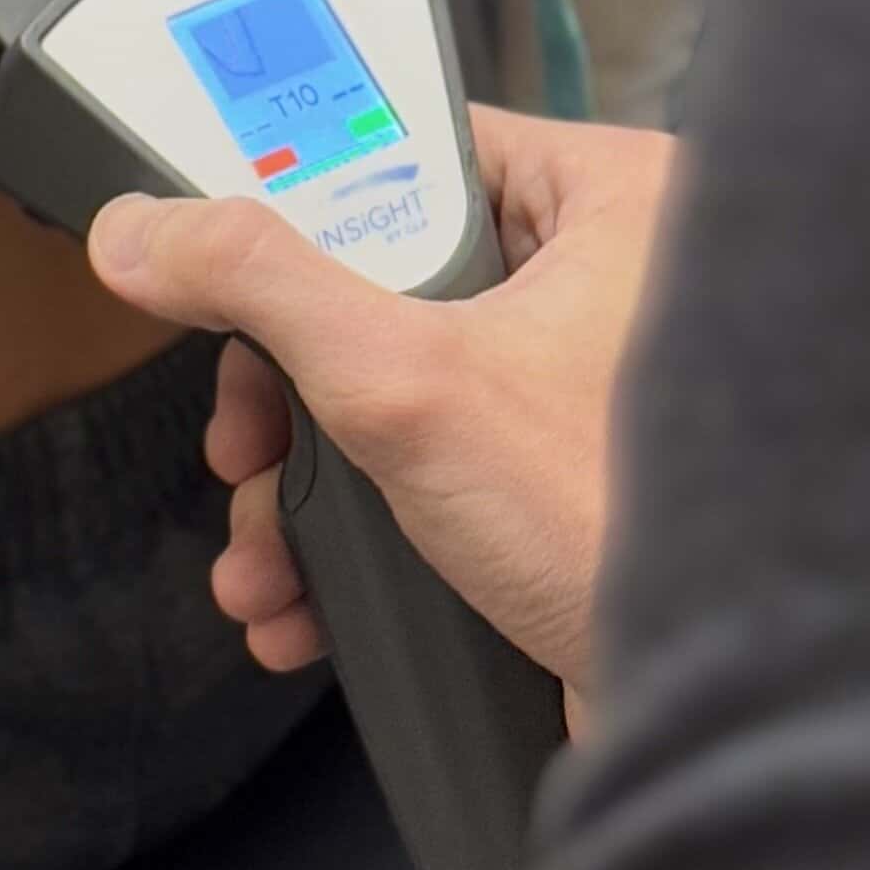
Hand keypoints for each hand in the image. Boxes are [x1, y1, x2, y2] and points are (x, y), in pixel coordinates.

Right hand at [89, 113, 675, 714]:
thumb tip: (146, 229)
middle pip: (388, 289)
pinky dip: (370, 536)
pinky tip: (307, 603)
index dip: (305, 215)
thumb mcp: (404, 384)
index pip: (415, 151)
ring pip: (404, 396)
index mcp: (612, 198)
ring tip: (264, 559)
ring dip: (308, 489)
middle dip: (288, 403)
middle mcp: (621, 278)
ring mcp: (600, 390)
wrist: (723, 719)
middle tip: (245, 451)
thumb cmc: (619, 531)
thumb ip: (262, 288)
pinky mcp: (579, 486)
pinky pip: (445, 474)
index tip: (232, 274)